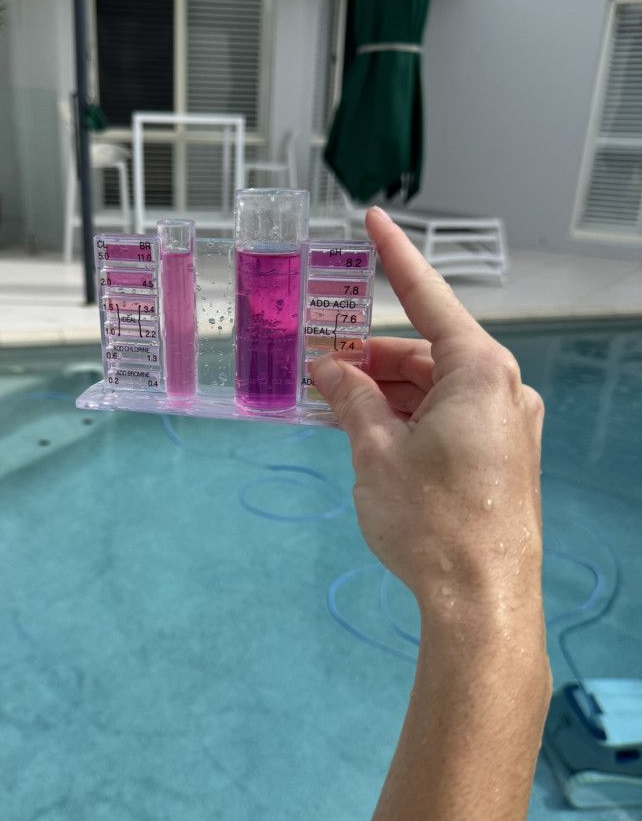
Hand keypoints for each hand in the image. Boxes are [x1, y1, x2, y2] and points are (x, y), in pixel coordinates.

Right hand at [312, 208, 544, 640]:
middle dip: (369, 357)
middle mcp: (502, 389)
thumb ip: (350, 400)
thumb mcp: (375, 452)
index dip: (395, 257)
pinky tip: (365, 431)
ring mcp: (506, 424)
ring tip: (328, 403)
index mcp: (480, 371)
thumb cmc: (432, 521)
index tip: (374, 220)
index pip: (428, 299)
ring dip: (383, 393)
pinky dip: (405, 418)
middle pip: (425, 353)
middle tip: (314, 363)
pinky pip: (446, 419)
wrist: (482, 600)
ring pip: (433, 389)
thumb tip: (327, 369)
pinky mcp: (501, 456)